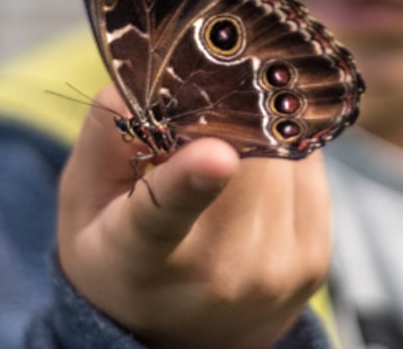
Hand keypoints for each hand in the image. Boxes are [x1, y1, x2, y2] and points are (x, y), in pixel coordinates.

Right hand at [56, 86, 330, 348]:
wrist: (185, 333)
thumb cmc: (123, 250)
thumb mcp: (85, 199)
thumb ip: (108, 133)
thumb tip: (153, 79)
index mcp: (140, 256)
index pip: (163, 215)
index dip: (191, 180)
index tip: (217, 153)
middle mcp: (217, 273)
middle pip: (241, 157)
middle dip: (226, 118)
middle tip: (199, 117)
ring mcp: (275, 271)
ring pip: (282, 154)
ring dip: (257, 134)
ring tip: (224, 155)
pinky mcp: (316, 262)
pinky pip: (309, 169)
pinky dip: (283, 156)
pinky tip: (255, 178)